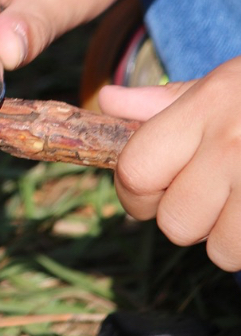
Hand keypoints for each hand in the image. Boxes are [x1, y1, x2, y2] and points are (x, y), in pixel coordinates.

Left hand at [99, 57, 240, 270]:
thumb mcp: (217, 84)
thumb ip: (162, 102)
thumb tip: (108, 101)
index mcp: (205, 109)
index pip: (137, 171)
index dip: (133, 192)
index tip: (146, 191)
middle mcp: (234, 145)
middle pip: (174, 222)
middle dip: (181, 217)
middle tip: (201, 195)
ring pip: (219, 250)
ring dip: (223, 237)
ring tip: (238, 203)